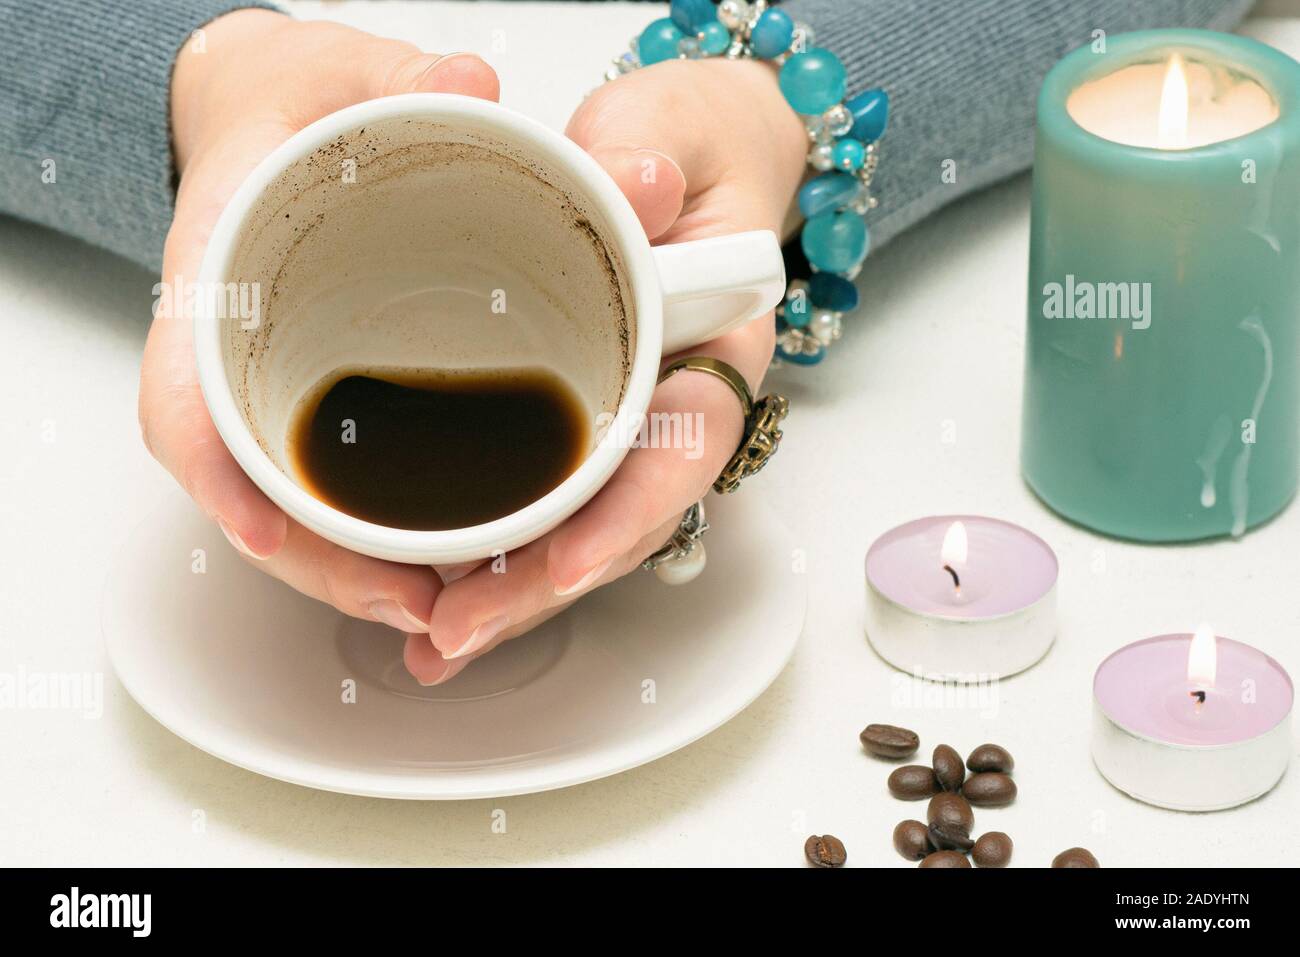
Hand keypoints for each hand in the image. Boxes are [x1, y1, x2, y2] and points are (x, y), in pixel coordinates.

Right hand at [140, 9, 498, 662]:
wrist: (277, 122)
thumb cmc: (293, 110)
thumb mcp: (345, 76)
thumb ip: (410, 82)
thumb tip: (470, 87)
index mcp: (216, 275)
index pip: (186, 389)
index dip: (221, 466)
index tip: (266, 526)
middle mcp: (233, 353)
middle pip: (245, 483)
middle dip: (321, 560)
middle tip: (416, 604)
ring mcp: (269, 387)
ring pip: (288, 506)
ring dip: (354, 570)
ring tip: (443, 609)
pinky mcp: (312, 401)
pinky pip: (326, 487)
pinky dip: (372, 538)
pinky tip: (438, 565)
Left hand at [404, 57, 806, 682]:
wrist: (685, 157)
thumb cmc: (689, 147)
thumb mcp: (673, 130)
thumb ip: (652, 156)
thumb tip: (638, 183)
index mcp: (716, 345)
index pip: (687, 446)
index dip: (633, 513)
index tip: (572, 561)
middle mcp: (675, 400)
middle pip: (624, 519)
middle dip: (544, 585)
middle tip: (456, 632)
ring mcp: (626, 417)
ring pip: (581, 527)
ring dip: (512, 591)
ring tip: (433, 641)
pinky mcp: (578, 418)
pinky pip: (546, 497)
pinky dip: (495, 550)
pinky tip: (437, 590)